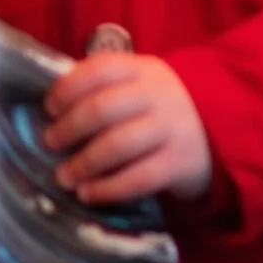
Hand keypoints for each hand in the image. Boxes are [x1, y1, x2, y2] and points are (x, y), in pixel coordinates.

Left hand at [42, 51, 211, 205]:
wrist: (213, 133)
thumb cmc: (154, 108)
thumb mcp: (136, 84)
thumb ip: (102, 88)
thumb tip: (51, 110)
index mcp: (141, 68)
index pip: (99, 69)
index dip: (68, 88)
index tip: (49, 108)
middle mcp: (158, 94)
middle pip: (103, 108)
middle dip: (69, 128)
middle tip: (49, 143)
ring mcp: (171, 128)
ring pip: (118, 146)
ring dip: (84, 163)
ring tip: (63, 176)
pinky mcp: (180, 163)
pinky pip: (138, 178)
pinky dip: (108, 189)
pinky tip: (88, 194)